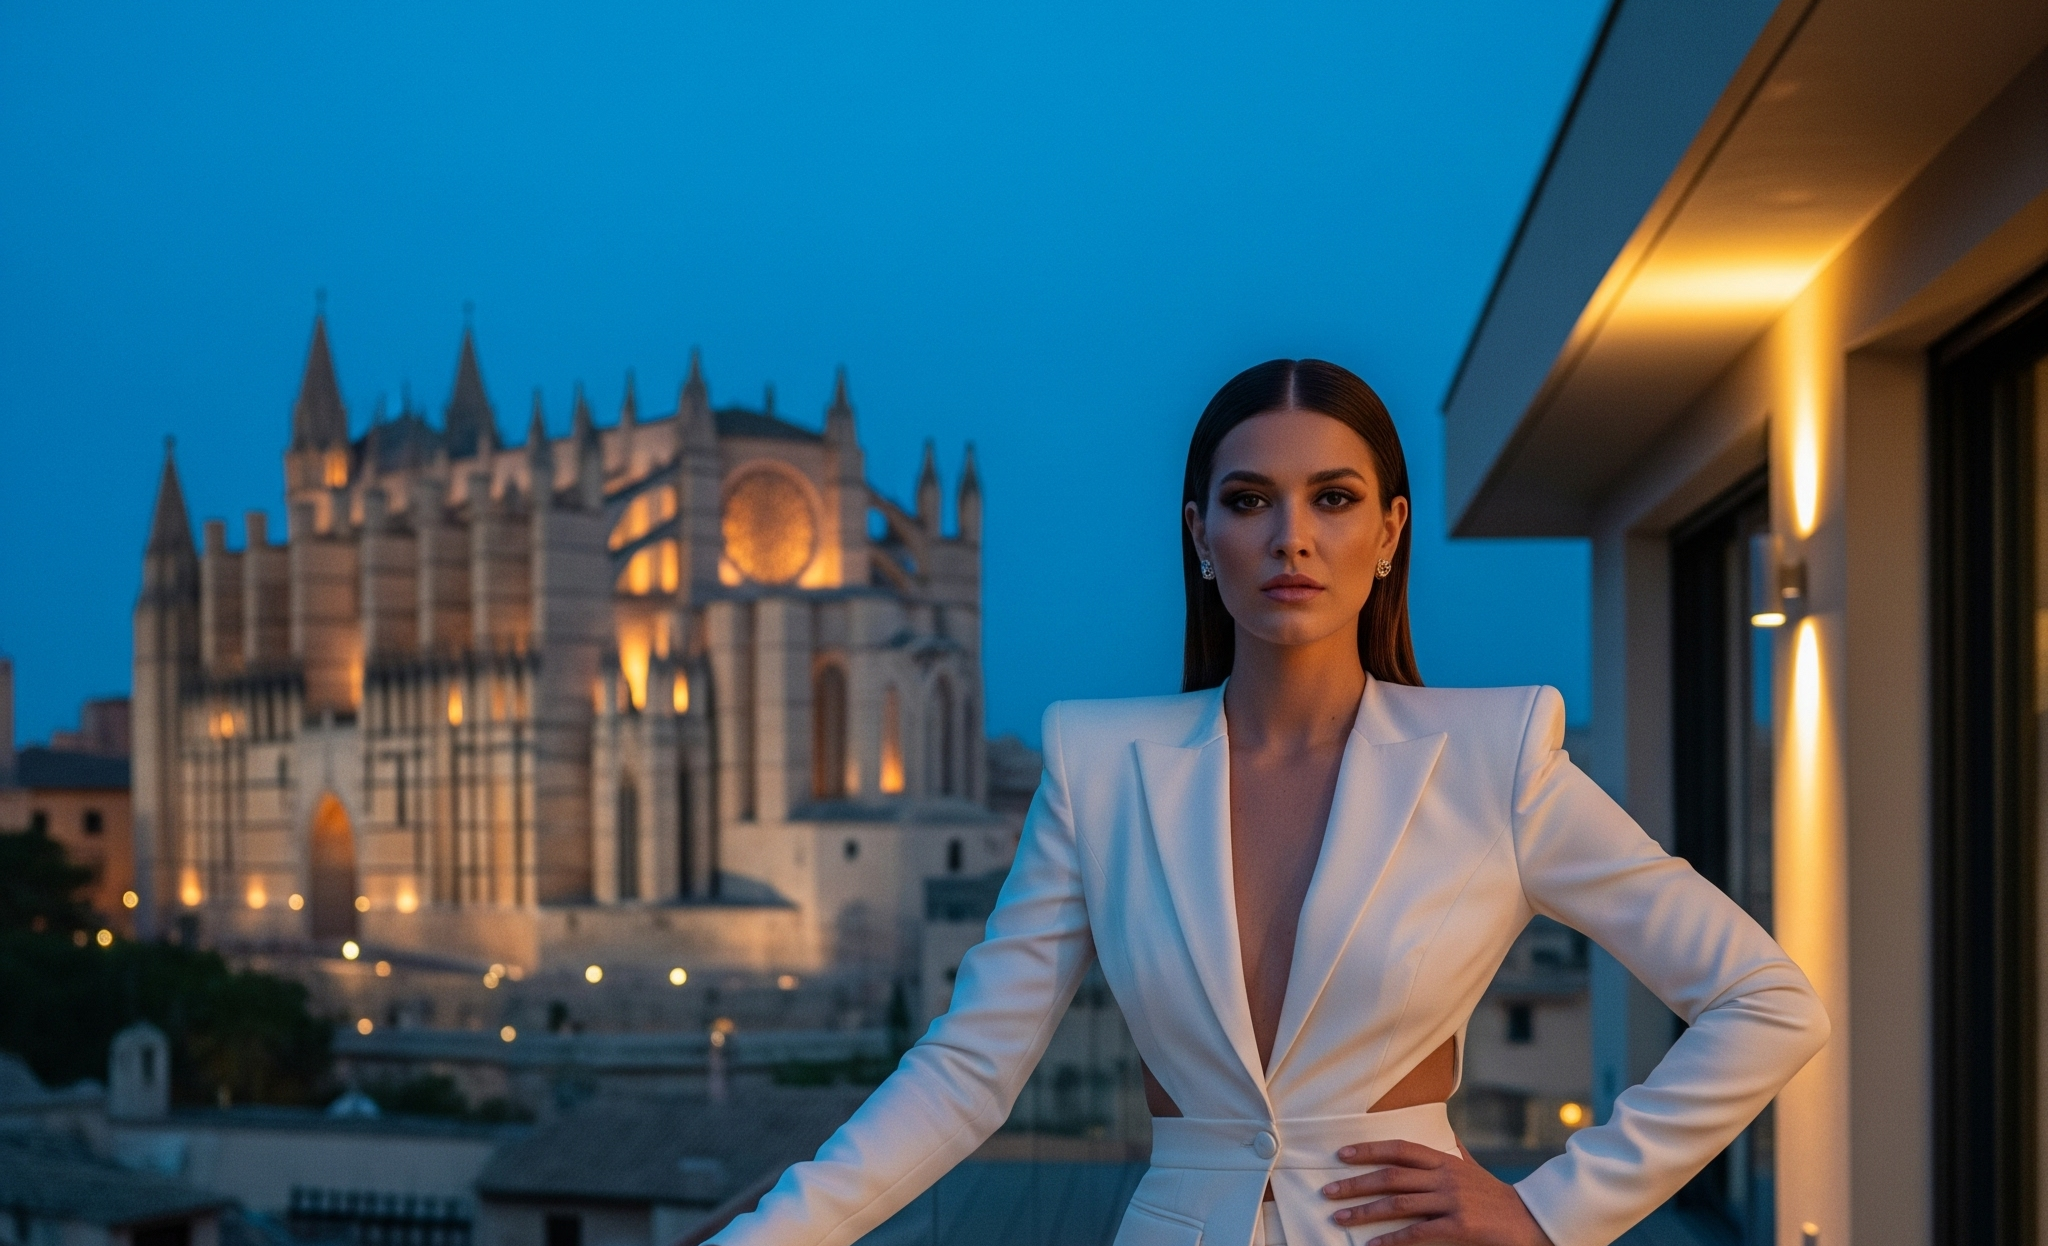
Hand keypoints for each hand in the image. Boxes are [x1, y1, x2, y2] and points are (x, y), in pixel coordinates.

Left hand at [1318, 1139, 1554, 1245]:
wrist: (1531, 1221)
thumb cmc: (1496, 1196)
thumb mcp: (1473, 1168)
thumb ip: (1454, 1153)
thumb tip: (1445, 1134)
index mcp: (1445, 1160)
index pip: (1399, 1149)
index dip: (1369, 1150)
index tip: (1342, 1154)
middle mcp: (1444, 1177)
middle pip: (1391, 1176)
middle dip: (1355, 1183)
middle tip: (1328, 1191)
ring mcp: (1451, 1201)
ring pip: (1398, 1203)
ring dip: (1364, 1211)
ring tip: (1339, 1217)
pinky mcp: (1459, 1226)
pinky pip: (1417, 1232)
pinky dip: (1392, 1239)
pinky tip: (1373, 1245)